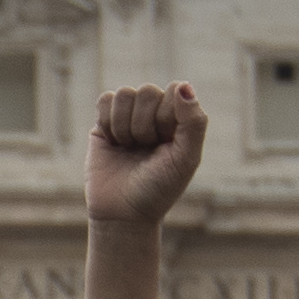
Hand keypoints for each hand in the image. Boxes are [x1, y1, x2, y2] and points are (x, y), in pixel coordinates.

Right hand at [84, 81, 206, 229]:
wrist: (123, 213)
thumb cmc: (159, 188)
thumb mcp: (186, 158)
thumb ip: (194, 122)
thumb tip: (184, 85)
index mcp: (178, 119)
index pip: (174, 90)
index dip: (167, 116)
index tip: (166, 142)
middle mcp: (154, 114)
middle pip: (147, 91)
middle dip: (145, 124)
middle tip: (145, 148)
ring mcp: (128, 116)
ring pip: (125, 94)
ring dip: (126, 126)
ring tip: (129, 148)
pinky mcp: (103, 122)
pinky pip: (106, 100)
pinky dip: (108, 123)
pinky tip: (114, 143)